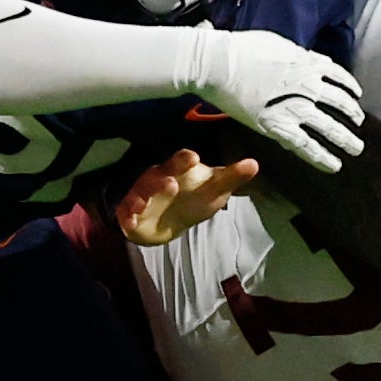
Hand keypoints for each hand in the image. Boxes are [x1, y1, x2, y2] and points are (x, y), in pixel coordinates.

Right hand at [115, 149, 258, 245]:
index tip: (194, 158)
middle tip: (171, 184)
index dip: (185, 159)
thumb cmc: (194, 198)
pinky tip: (131, 219)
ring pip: (140, 192)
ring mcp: (143, 195)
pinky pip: (126, 212)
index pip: (180, 160)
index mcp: (178, 170)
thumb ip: (232, 177)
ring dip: (143, 197)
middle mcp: (158, 179)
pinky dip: (127, 215)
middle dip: (162, 178)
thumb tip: (254, 163)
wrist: (170, 221)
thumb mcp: (215, 189)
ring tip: (145, 203)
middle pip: (157, 175)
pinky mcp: (131, 213)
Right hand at [187, 26, 363, 173]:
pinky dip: (322, 157)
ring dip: (345, 140)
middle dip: (353, 115)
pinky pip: (306, 146)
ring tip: (356, 149)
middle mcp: (308, 87)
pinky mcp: (279, 128)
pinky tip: (333, 166)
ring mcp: (296, 109)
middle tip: (359, 123)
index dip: (349, 87)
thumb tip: (311, 60)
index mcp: (308, 63)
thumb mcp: (278, 43)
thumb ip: (299, 55)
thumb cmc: (242, 49)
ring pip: (330, 128)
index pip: (339, 76)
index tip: (356, 95)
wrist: (220, 64)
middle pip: (340, 104)